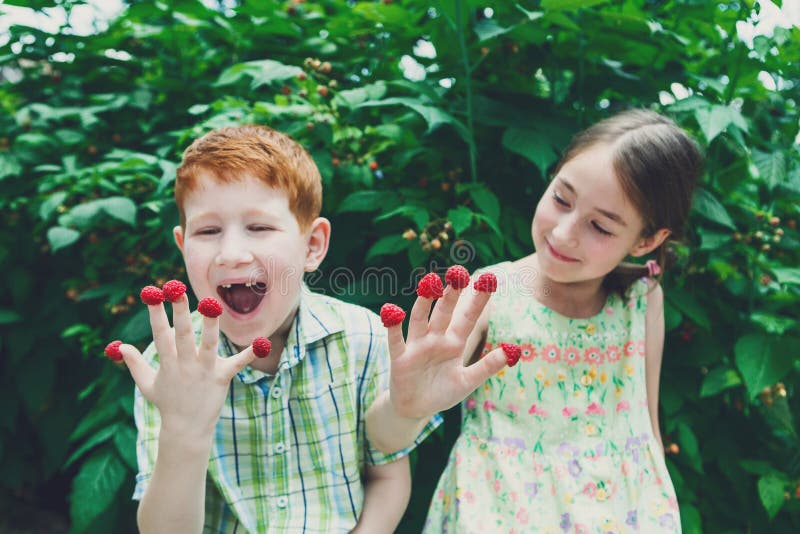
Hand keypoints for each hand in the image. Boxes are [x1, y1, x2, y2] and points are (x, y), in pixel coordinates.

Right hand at [119, 293, 256, 438]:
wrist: (186, 430)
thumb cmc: (167, 404)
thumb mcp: (147, 384)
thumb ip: (135, 363)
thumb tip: (121, 347)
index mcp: (167, 364)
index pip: (159, 334)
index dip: (155, 314)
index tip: (152, 293)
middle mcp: (185, 365)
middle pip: (182, 335)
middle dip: (179, 312)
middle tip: (177, 289)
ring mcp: (204, 372)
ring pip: (208, 345)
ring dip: (210, 326)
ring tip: (211, 305)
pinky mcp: (222, 379)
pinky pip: (237, 364)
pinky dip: (249, 354)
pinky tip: (262, 341)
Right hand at [384, 270, 508, 418]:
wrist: (415, 409)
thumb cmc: (442, 392)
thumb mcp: (468, 381)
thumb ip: (488, 366)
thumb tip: (513, 350)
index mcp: (454, 343)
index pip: (468, 317)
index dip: (478, 300)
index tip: (489, 279)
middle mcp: (436, 339)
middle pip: (444, 312)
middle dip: (451, 293)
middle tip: (459, 272)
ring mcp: (417, 346)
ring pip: (420, 319)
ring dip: (424, 301)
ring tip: (430, 282)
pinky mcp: (400, 358)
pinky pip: (396, 340)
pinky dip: (393, 326)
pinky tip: (392, 311)